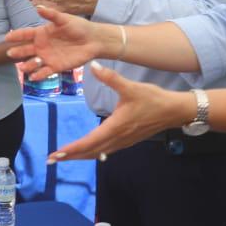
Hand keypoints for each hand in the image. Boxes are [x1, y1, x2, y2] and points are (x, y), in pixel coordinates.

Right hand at [6, 5, 112, 78]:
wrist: (93, 40)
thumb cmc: (78, 27)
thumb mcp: (64, 19)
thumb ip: (51, 15)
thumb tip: (38, 7)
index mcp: (42, 33)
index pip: (26, 34)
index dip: (16, 36)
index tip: (7, 37)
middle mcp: (42, 46)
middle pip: (26, 49)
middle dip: (18, 52)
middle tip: (11, 53)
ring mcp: (48, 57)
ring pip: (33, 62)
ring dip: (27, 65)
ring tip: (23, 67)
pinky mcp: (56, 66)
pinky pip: (45, 72)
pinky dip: (39, 75)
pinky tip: (34, 76)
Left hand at [48, 65, 190, 160]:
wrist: (174, 111)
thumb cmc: (153, 99)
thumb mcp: (131, 87)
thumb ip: (110, 77)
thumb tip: (93, 66)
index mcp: (115, 127)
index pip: (89, 142)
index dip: (71, 149)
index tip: (56, 154)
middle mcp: (117, 138)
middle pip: (90, 151)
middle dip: (70, 156)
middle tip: (51, 159)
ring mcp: (123, 142)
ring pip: (97, 152)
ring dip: (80, 155)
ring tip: (64, 157)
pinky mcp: (127, 140)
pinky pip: (106, 150)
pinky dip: (93, 152)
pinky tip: (87, 151)